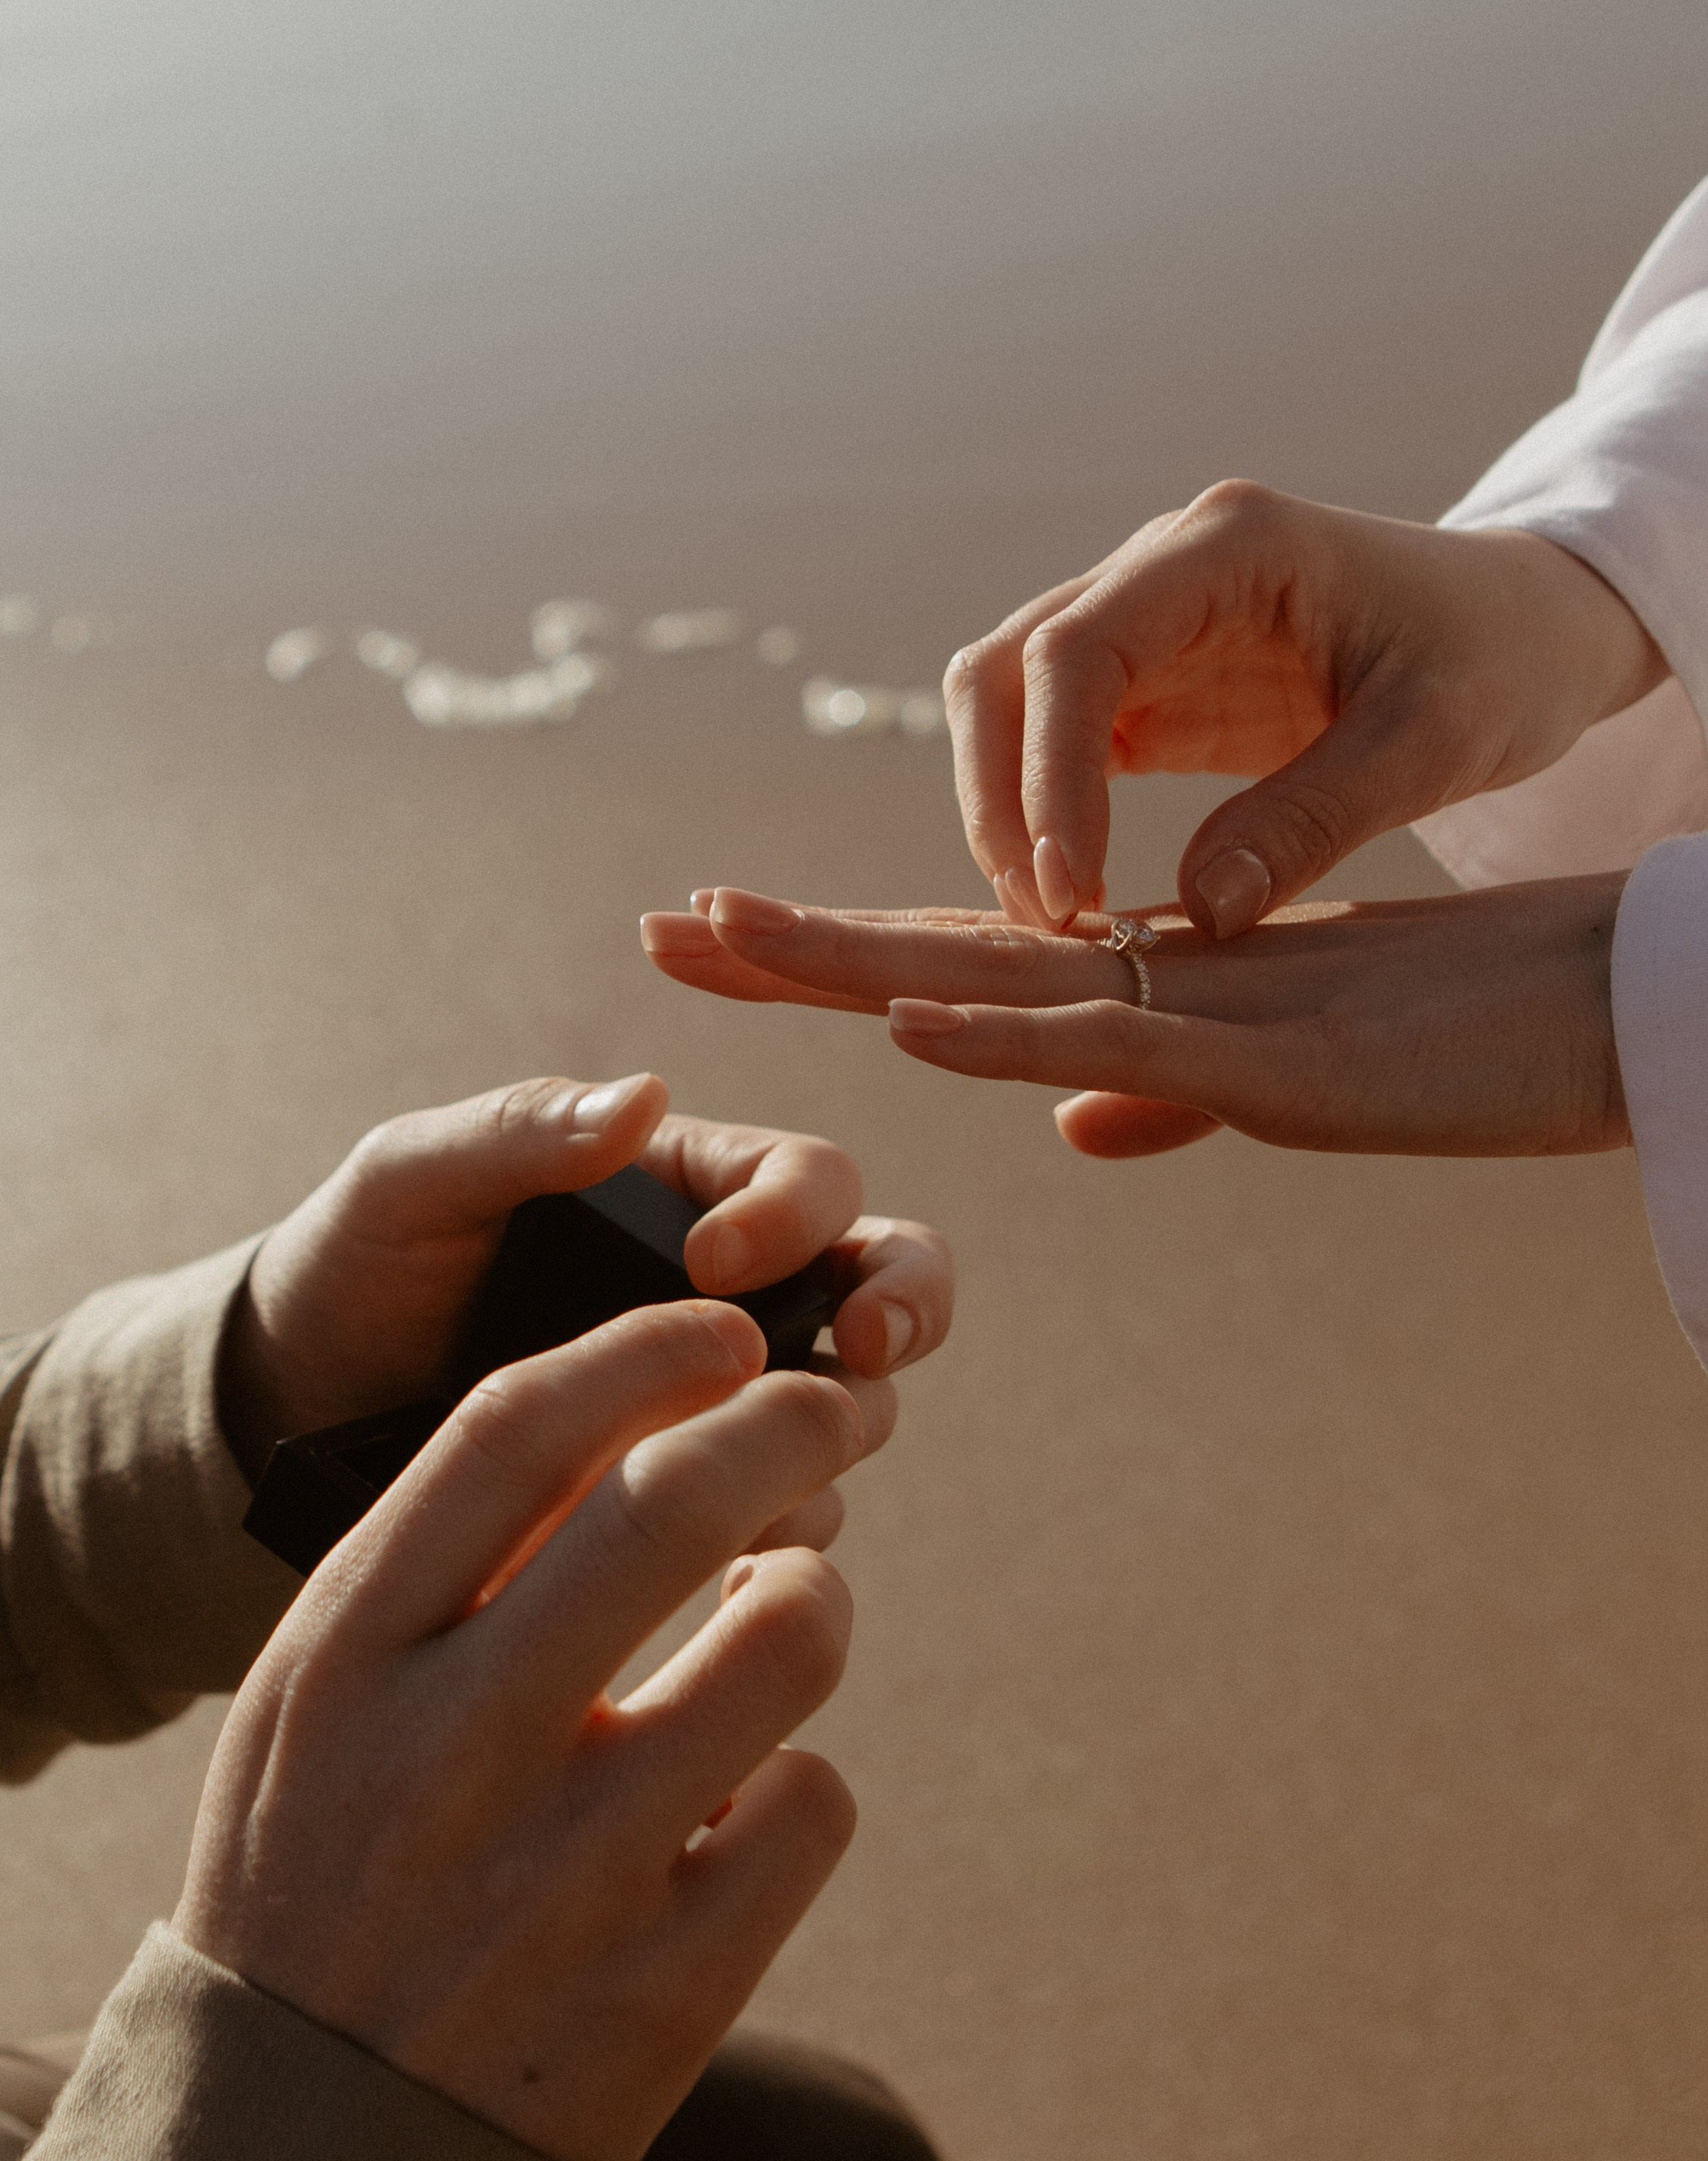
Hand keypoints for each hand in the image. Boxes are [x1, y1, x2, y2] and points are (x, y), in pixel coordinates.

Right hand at [177, 1298, 865, 2160]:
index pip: (513, 1432)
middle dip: (790, 1423)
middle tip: (838, 1410)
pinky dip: (799, 1785)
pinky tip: (744, 1810)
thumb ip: (433, 1573)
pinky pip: (812, 1803)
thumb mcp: (316, 1717)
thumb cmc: (324, 1887)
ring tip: (787, 1616)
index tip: (724, 1329)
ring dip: (814, 1598)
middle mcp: (451, 1750)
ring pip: (787, 1638)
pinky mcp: (668, 1989)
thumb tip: (628, 1423)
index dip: (645, 1349)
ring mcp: (566, 1876)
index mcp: (344, 1661)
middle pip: (675, 1500)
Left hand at [217, 1072, 952, 1559]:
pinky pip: (789, 1509)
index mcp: (679, 1187)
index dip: (795, 1212)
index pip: (807, 1179)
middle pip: (882, 1278)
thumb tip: (642, 1097)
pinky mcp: (699, 1501)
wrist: (292, 1422)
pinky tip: (717, 1551)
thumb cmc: (353, 1270)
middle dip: (901, 1305)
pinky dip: (780, 1523)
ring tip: (764, 1464)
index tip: (716, 1264)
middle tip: (862, 1350)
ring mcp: (722, 1398)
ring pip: (851, 1403)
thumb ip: (515, 1132)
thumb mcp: (405, 1182)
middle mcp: (730, 1290)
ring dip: (837, 1427)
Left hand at [641, 878, 1629, 1159]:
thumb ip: (1183, 1096)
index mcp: (1166, 988)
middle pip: (951, 953)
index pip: (976, 964)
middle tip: (665, 921)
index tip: (737, 937)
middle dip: (802, 942)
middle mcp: (1167, 980)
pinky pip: (1130, 1039)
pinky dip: (1013, 1033)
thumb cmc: (1473, 1043)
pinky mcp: (1286, 1063)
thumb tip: (1078, 1122)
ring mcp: (1221, 1014)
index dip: (852, 953)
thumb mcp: (1302, 1084)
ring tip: (726, 930)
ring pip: (1005, 976)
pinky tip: (910, 1019)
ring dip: (859, 958)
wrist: (1620, 1005)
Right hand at [942, 483, 1664, 936]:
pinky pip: (1053, 745)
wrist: (1529, 631)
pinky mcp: (1153, 685)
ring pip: (1008, 704)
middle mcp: (1165, 567)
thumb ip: (1312, 822)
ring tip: (1054, 919)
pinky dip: (1042, 819)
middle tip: (1047, 922)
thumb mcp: (1431, 745)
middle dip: (1002, 800)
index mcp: (1232, 547)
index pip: (1078, 650)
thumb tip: (1201, 914)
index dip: (1050, 777)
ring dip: (1006, 811)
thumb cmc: (1498, 662)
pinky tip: (1075, 899)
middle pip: (1007, 669)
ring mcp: (1149, 623)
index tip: (1073, 893)